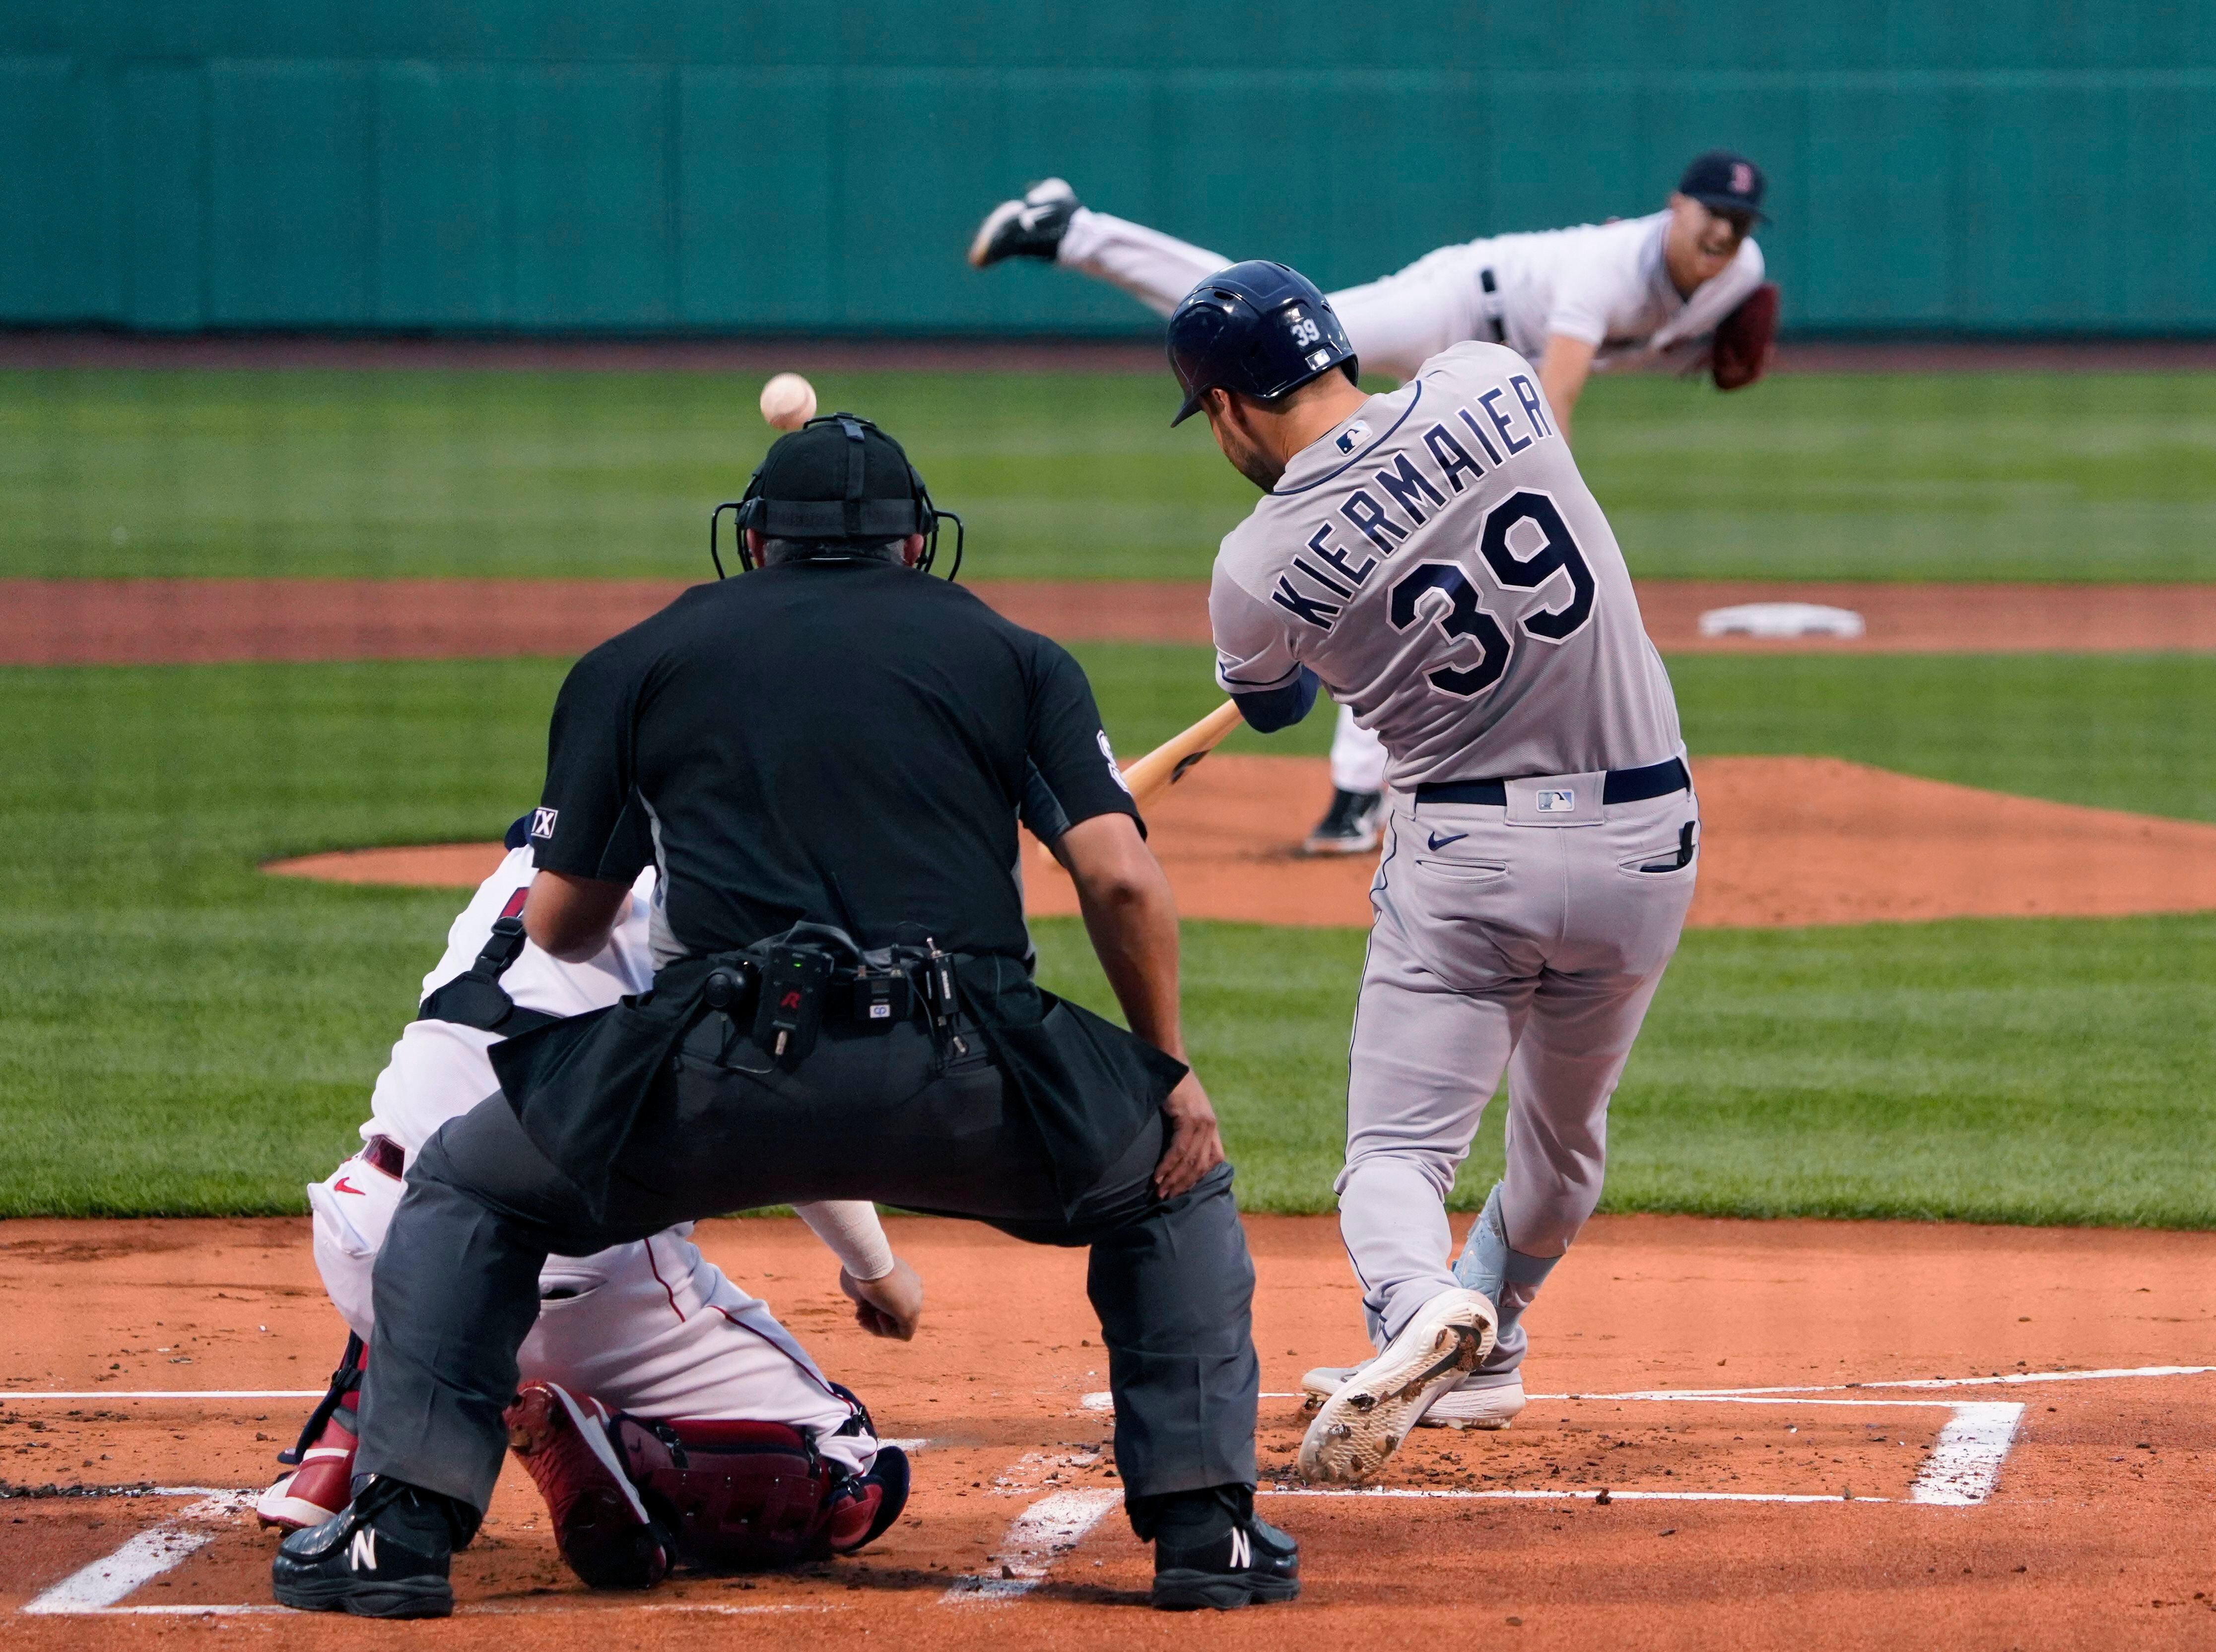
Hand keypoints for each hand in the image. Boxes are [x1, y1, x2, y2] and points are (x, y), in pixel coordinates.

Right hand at [840, 1259, 923, 1340]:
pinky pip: (904, 1334)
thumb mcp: (863, 1282)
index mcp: (905, 1280)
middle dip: (874, 1317)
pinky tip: (876, 1317)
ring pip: (901, 1325)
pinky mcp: (910, 1314)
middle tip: (858, 1316)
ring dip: (877, 1326)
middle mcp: (914, 1290)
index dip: (874, 1307)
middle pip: (897, 1313)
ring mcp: (914, 1302)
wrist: (866, 1263)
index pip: (894, 1301)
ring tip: (862, 1319)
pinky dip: (886, 1331)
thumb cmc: (860, 1269)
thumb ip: (868, 1297)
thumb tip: (864, 1310)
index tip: (859, 1306)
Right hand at [1152, 1071, 1225, 1199]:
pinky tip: (1158, 1176)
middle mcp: (1210, 1125)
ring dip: (1174, 1179)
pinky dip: (1168, 1165)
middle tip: (1167, 1198)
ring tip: (1160, 1192)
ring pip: (1190, 1160)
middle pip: (1201, 1165)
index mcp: (1211, 1126)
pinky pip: (1179, 1149)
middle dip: (1184, 1184)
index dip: (1199, 1178)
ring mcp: (1202, 1122)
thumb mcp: (1185, 1111)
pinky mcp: (1189, 1118)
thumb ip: (1187, 1131)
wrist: (1168, 1062)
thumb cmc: (1172, 1086)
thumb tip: (1177, 1154)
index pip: (1214, 1160)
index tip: (1183, 1190)